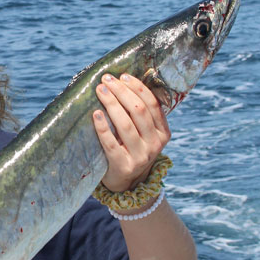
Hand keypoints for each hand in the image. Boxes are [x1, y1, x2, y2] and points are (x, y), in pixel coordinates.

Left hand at [93, 73, 170, 191]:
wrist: (126, 183)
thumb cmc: (131, 150)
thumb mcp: (144, 135)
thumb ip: (140, 116)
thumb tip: (122, 83)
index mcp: (163, 133)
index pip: (152, 105)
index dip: (137, 88)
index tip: (123, 76)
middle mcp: (154, 144)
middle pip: (138, 111)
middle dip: (121, 92)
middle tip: (106, 80)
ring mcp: (140, 156)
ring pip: (125, 124)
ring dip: (111, 104)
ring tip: (100, 91)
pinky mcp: (123, 165)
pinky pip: (111, 143)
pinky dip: (102, 127)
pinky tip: (96, 114)